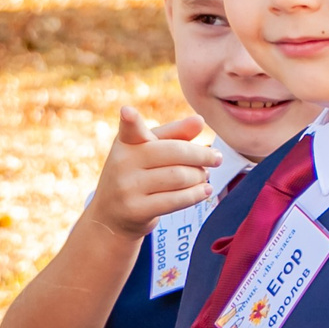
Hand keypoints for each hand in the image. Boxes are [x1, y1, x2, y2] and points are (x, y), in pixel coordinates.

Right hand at [84, 106, 216, 239]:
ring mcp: (127, 188)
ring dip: (200, 176)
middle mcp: (122, 163)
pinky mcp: (136, 210)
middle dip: (202, 156)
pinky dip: (196, 194)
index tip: (128, 112)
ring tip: (205, 175)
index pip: (130, 129)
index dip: (129, 120)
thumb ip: (175, 134)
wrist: (112, 215)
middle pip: (174, 153)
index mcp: (126, 143)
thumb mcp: (150, 151)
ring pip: (179, 177)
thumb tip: (199, 120)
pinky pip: (176, 200)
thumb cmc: (138, 175)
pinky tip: (206, 190)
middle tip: (216, 158)